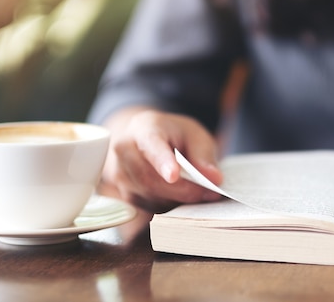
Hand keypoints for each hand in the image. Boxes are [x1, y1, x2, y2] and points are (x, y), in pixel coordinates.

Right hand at [101, 107, 222, 212]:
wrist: (148, 140)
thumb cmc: (173, 135)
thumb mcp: (195, 135)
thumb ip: (204, 156)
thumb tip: (214, 179)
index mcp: (143, 127)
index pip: (151, 146)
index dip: (162, 162)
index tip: (174, 175)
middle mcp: (124, 149)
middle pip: (149, 177)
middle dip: (181, 189)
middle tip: (208, 192)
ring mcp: (119, 173)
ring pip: (148, 195)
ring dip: (176, 199)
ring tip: (197, 192)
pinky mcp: (124, 193)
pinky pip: (147, 206)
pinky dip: (167, 205)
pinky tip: (180, 196)